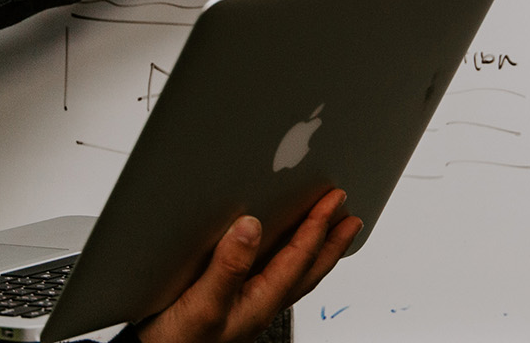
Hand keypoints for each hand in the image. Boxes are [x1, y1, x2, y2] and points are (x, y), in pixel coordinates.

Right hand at [138, 189, 363, 342]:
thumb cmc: (178, 342)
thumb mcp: (204, 303)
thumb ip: (228, 266)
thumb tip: (251, 226)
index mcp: (259, 301)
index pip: (299, 257)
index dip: (318, 226)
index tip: (333, 200)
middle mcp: (259, 303)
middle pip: (308, 270)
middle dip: (331, 243)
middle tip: (350, 219)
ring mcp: (248, 305)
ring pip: (295, 275)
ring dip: (315, 251)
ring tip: (328, 232)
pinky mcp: (232, 304)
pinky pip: (274, 277)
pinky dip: (288, 260)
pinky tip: (280, 252)